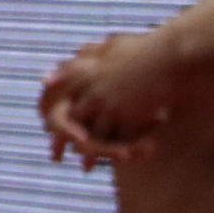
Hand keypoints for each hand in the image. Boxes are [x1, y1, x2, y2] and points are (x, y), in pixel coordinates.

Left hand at [44, 31, 178, 165]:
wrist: (169, 57)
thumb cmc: (142, 48)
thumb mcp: (110, 46)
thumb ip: (90, 53)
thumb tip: (78, 51)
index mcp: (83, 73)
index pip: (56, 95)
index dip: (48, 109)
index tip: (44, 123)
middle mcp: (91, 91)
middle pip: (68, 119)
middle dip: (60, 138)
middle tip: (55, 153)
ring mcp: (110, 106)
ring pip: (91, 135)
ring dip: (87, 153)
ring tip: (85, 166)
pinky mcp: (130, 118)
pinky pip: (117, 141)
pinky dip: (112, 153)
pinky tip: (111, 163)